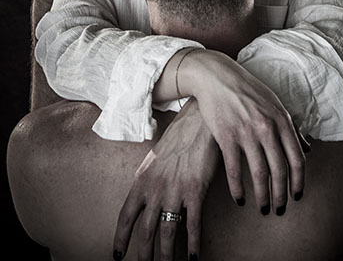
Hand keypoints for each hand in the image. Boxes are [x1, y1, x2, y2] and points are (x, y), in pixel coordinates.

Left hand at [113, 99, 219, 260]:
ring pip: (167, 233)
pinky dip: (193, 244)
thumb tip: (146, 196)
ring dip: (167, 256)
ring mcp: (175, 190)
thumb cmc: (179, 136)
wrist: (198, 120)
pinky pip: (193, 224)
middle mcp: (155, 188)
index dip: (121, 239)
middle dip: (144, 256)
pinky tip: (194, 257)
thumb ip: (149, 179)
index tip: (118, 256)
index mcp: (142, 179)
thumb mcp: (156, 157)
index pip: (126, 216)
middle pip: (146, 231)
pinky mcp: (195, 190)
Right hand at [182, 50, 308, 216]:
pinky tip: (240, 198)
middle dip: (281, 195)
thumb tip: (307, 149)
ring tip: (263, 209)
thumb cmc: (247, 89)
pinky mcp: (226, 136)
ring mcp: (246, 132)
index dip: (299, 182)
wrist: (216, 76)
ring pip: (259, 174)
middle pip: (280, 171)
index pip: (297, 159)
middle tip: (279, 209)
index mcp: (281, 120)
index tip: (296, 196)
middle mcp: (266, 128)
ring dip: (262, 197)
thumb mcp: (274, 103)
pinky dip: (238, 188)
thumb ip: (290, 127)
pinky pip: (234, 170)